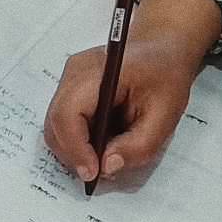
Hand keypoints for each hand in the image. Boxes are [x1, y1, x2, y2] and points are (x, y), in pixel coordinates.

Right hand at [43, 0, 221, 182]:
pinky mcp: (69, 89)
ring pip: (55, 126)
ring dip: (74, 150)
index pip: (68, 114)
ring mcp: (68, 79)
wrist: (162, 48)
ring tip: (101, 159)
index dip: (75, 148)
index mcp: (99, 71)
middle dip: (73, 154)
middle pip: (55, 123)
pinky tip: (99, 143)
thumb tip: (107, 167)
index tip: (93, 173)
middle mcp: (74, 72)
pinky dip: (76, 140)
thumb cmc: (166, 76)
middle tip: (98, 173)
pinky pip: (62, 122)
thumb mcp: (165, 115)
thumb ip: (139, 144)